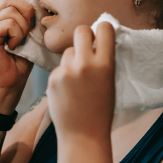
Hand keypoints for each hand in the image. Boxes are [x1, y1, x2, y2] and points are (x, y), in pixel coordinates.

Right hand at [0, 0, 34, 112]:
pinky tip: (14, 46)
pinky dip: (18, 34)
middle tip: (28, 30)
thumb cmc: (22, 60)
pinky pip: (9, 23)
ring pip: (11, 9)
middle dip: (27, 11)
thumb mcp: (29, 32)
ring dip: (24, 26)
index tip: (30, 11)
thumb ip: (29, 15)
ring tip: (20, 41)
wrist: (11, 83)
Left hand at [46, 22, 115, 141]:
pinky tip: (67, 91)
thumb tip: (97, 37)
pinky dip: (63, 75)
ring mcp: (67, 71)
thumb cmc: (100, 108)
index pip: (104, 28)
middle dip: (84, 36)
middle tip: (86, 47)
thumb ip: (103, 58)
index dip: (102, 29)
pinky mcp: (53, 78)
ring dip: (72, 59)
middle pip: (81, 30)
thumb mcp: (109, 80)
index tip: (100, 35)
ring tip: (77, 81)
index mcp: (105, 64)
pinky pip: (59, 67)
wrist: (83, 134)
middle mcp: (85, 64)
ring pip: (68, 51)